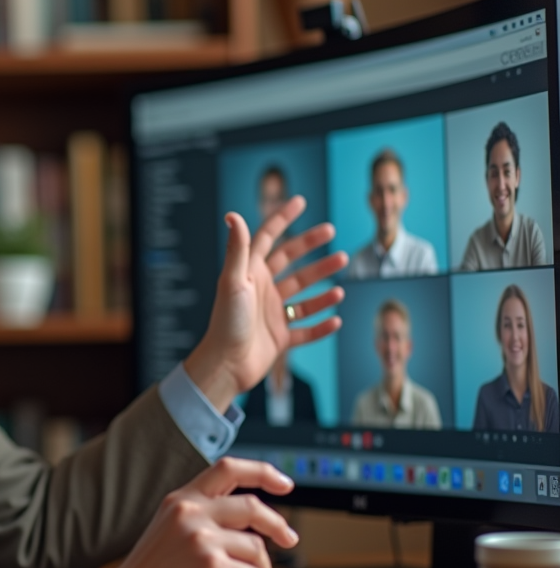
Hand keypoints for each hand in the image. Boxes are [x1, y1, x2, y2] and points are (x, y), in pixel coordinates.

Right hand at [105, 458, 298, 567]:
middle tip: (289, 538)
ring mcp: (203, 540)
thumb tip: (247, 518)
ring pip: (257, 548)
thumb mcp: (168, 528)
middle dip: (278, 524)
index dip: (262, 472)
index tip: (283, 482)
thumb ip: (200, 514)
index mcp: (181, 500)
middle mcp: (192, 514)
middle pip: (253, 507)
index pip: (228, 469)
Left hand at [185, 196, 346, 410]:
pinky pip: (306, 329)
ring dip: (323, 285)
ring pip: (304, 295)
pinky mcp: (280, 338)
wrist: (225, 365)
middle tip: (332, 232)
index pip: (268, 239)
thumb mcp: (233, 281)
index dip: (283, 218)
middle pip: (291, 263)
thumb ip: (238, 249)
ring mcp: (272, 314)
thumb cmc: (226, 321)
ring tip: (342, 276)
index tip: (301, 201)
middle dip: (311, 246)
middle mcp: (262, 290)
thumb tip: (232, 214)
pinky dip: (321, 324)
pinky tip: (337, 318)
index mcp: (250, 273)